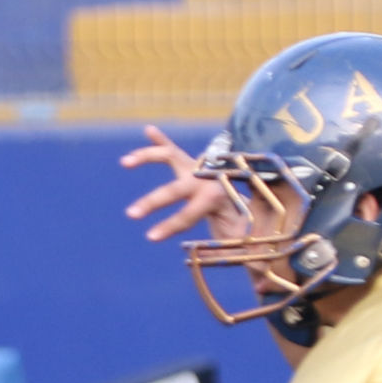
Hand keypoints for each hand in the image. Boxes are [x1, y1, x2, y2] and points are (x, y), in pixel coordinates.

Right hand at [120, 126, 245, 246]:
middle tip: (131, 214)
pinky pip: (173, 149)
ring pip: (170, 157)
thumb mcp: (240, 233)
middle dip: (152, 202)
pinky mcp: (192, 164)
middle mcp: (206, 179)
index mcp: (217, 197)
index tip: (151, 237)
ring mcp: (198, 168)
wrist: (256, 199)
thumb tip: (211, 252)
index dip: (170, 225)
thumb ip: (227, 239)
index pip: (189, 213)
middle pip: (174, 189)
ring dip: (147, 157)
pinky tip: (148, 130)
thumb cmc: (244, 223)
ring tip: (125, 161)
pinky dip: (160, 139)